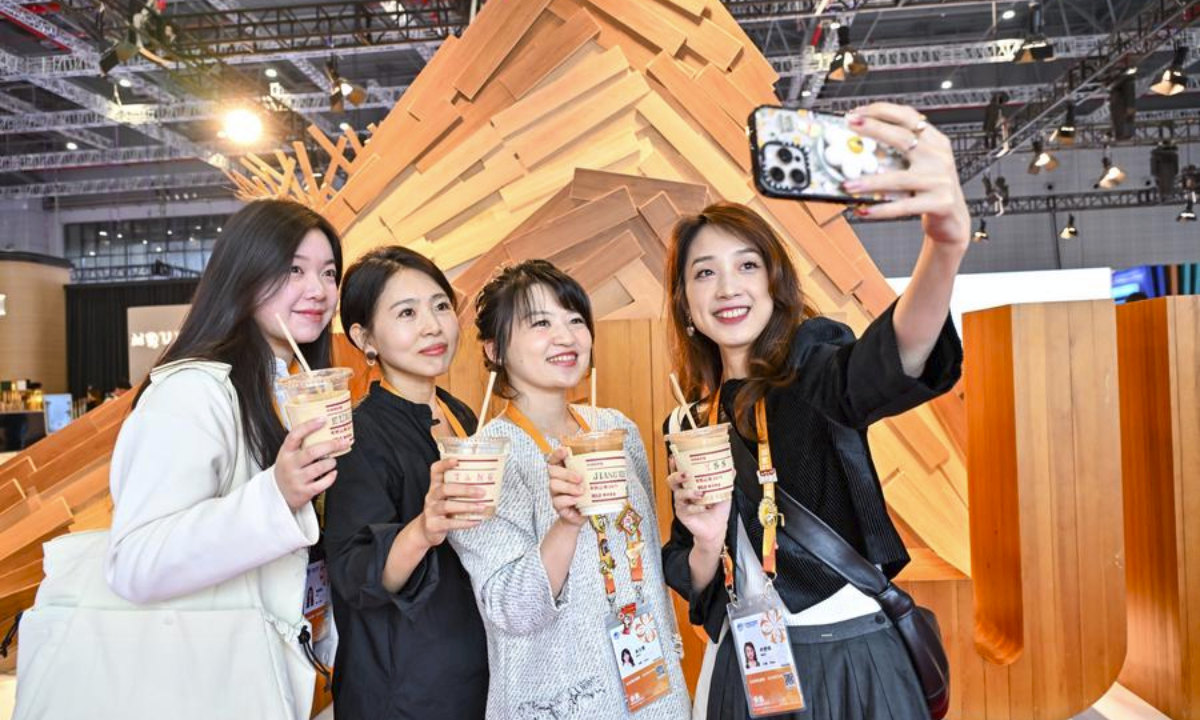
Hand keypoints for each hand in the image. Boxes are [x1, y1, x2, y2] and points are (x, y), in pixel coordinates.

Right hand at [274, 418, 347, 510]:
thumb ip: (300, 444)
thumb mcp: (288, 455)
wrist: (277, 493)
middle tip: (342, 442)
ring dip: (331, 462)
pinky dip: (331, 477)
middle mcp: (289, 465)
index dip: (309, 426)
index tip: (323, 419)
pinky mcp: (303, 492)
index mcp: (285, 452)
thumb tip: (323, 426)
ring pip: (319, 467)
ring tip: (332, 461)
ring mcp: (296, 479)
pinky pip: (322, 484)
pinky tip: (333, 473)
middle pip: (312, 452)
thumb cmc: (288, 469)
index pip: (295, 435)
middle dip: (330, 446)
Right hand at [418, 458, 485, 546]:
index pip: (435, 470)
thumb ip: (460, 489)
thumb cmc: (443, 510)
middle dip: (465, 490)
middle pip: (445, 489)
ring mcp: (431, 511)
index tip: (457, 460)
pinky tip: (476, 521)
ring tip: (482, 507)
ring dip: (467, 506)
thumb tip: (488, 482)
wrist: (427, 530)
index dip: (444, 464)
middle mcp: (431, 496)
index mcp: (435, 486)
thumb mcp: (447, 497)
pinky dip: (464, 523)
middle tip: (482, 492)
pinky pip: (450, 523)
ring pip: (447, 506)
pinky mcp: (433, 525)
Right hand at [546, 446, 586, 526]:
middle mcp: (557, 480)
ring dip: (569, 487)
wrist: (583, 516)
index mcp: (564, 471)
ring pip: (554, 485)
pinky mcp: (558, 506)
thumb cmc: (587, 495)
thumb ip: (594, 471)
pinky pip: (558, 501)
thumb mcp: (591, 481)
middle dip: (566, 473)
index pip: (554, 458)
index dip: (557, 453)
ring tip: (582, 491)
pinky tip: (577, 500)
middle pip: (553, 471)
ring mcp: (556, 493)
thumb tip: (610, 460)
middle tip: (580, 478)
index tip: (565, 450)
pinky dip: (568, 499)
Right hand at [667, 456, 729, 551]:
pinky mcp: (683, 514)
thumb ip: (726, 480)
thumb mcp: (724, 492)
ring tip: (700, 493)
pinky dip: (696, 507)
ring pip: (678, 494)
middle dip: (677, 475)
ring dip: (689, 492)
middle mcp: (683, 493)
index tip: (675, 457)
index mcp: (690, 485)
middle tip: (686, 474)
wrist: (717, 528)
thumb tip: (732, 468)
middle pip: (672, 481)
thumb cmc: (717, 510)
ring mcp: (681, 504)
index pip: (679, 472)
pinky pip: (686, 508)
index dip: (675, 465)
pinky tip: (704, 508)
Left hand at [842, 103, 969, 251]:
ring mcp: (940, 180)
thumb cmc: (930, 189)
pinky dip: (881, 209)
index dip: (882, 111)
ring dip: (869, 182)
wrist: (953, 219)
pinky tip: (863, 210)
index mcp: (936, 142)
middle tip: (850, 127)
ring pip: (899, 178)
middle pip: (904, 138)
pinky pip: (904, 206)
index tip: (857, 113)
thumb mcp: (921, 164)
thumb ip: (900, 152)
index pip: (909, 117)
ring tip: (847, 184)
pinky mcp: (939, 203)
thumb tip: (859, 145)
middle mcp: (939, 157)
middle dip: (874, 129)